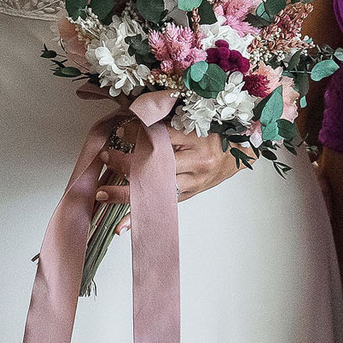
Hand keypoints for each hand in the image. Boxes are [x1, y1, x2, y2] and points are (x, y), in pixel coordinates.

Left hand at [91, 116, 242, 220]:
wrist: (239, 154)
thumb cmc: (215, 134)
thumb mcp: (196, 121)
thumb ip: (169, 122)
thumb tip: (135, 118)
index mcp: (197, 139)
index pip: (161, 136)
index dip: (137, 134)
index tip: (118, 132)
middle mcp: (196, 162)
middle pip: (156, 165)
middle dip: (126, 164)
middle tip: (104, 158)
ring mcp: (193, 182)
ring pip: (156, 189)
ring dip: (126, 193)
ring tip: (102, 194)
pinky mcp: (190, 195)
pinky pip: (163, 205)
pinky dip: (143, 214)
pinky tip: (124, 224)